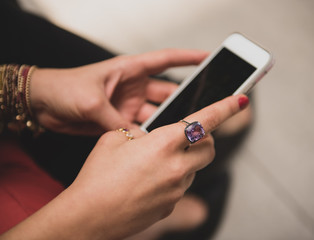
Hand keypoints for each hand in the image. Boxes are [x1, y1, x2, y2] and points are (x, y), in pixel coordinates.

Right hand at [1, 95, 248, 239]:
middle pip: (210, 147)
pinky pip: (181, 187)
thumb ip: (140, 134)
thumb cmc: (96, 177)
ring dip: (186, 161)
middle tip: (186, 137)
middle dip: (204, 139)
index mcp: (164, 143)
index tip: (241, 100)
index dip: (226, 107)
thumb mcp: (113, 140)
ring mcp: (177, 189)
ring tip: (155, 164)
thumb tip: (150, 138)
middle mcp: (177, 166)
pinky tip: (149, 183)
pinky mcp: (172, 206)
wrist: (88, 217)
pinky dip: (173, 180)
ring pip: (195, 169)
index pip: (205, 120)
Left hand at [30, 49, 207, 134]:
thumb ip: (116, 122)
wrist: (41, 104)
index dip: (189, 58)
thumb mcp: (92, 102)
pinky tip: (157, 143)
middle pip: (167, 92)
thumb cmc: (63, 88)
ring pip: (157, 114)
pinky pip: (141, 130)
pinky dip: (149, 137)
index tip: (210, 59)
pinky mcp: (120, 121)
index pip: (166, 60)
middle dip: (186, 98)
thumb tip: (135, 140)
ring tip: (183, 131)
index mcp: (130, 69)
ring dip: (167, 122)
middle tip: (204, 107)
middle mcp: (133, 86)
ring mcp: (128, 104)